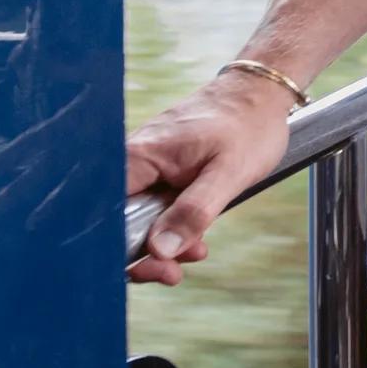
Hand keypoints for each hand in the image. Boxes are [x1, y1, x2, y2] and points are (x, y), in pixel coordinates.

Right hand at [124, 71, 295, 284]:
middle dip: (141, 254)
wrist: (263, 93)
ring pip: (136, 216)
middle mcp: (134, 160)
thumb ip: (194, 211)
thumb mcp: (229, 173)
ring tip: (193, 255)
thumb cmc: (249, 124)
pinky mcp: (161, 170)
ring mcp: (148, 165)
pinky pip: (154, 205)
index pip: (104, 212)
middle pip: (115, 219)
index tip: (142, 267)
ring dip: (161, 244)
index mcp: (139, 156)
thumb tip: (161, 250)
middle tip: (170, 274)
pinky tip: (195, 239)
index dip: (114, 247)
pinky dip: (171, 226)